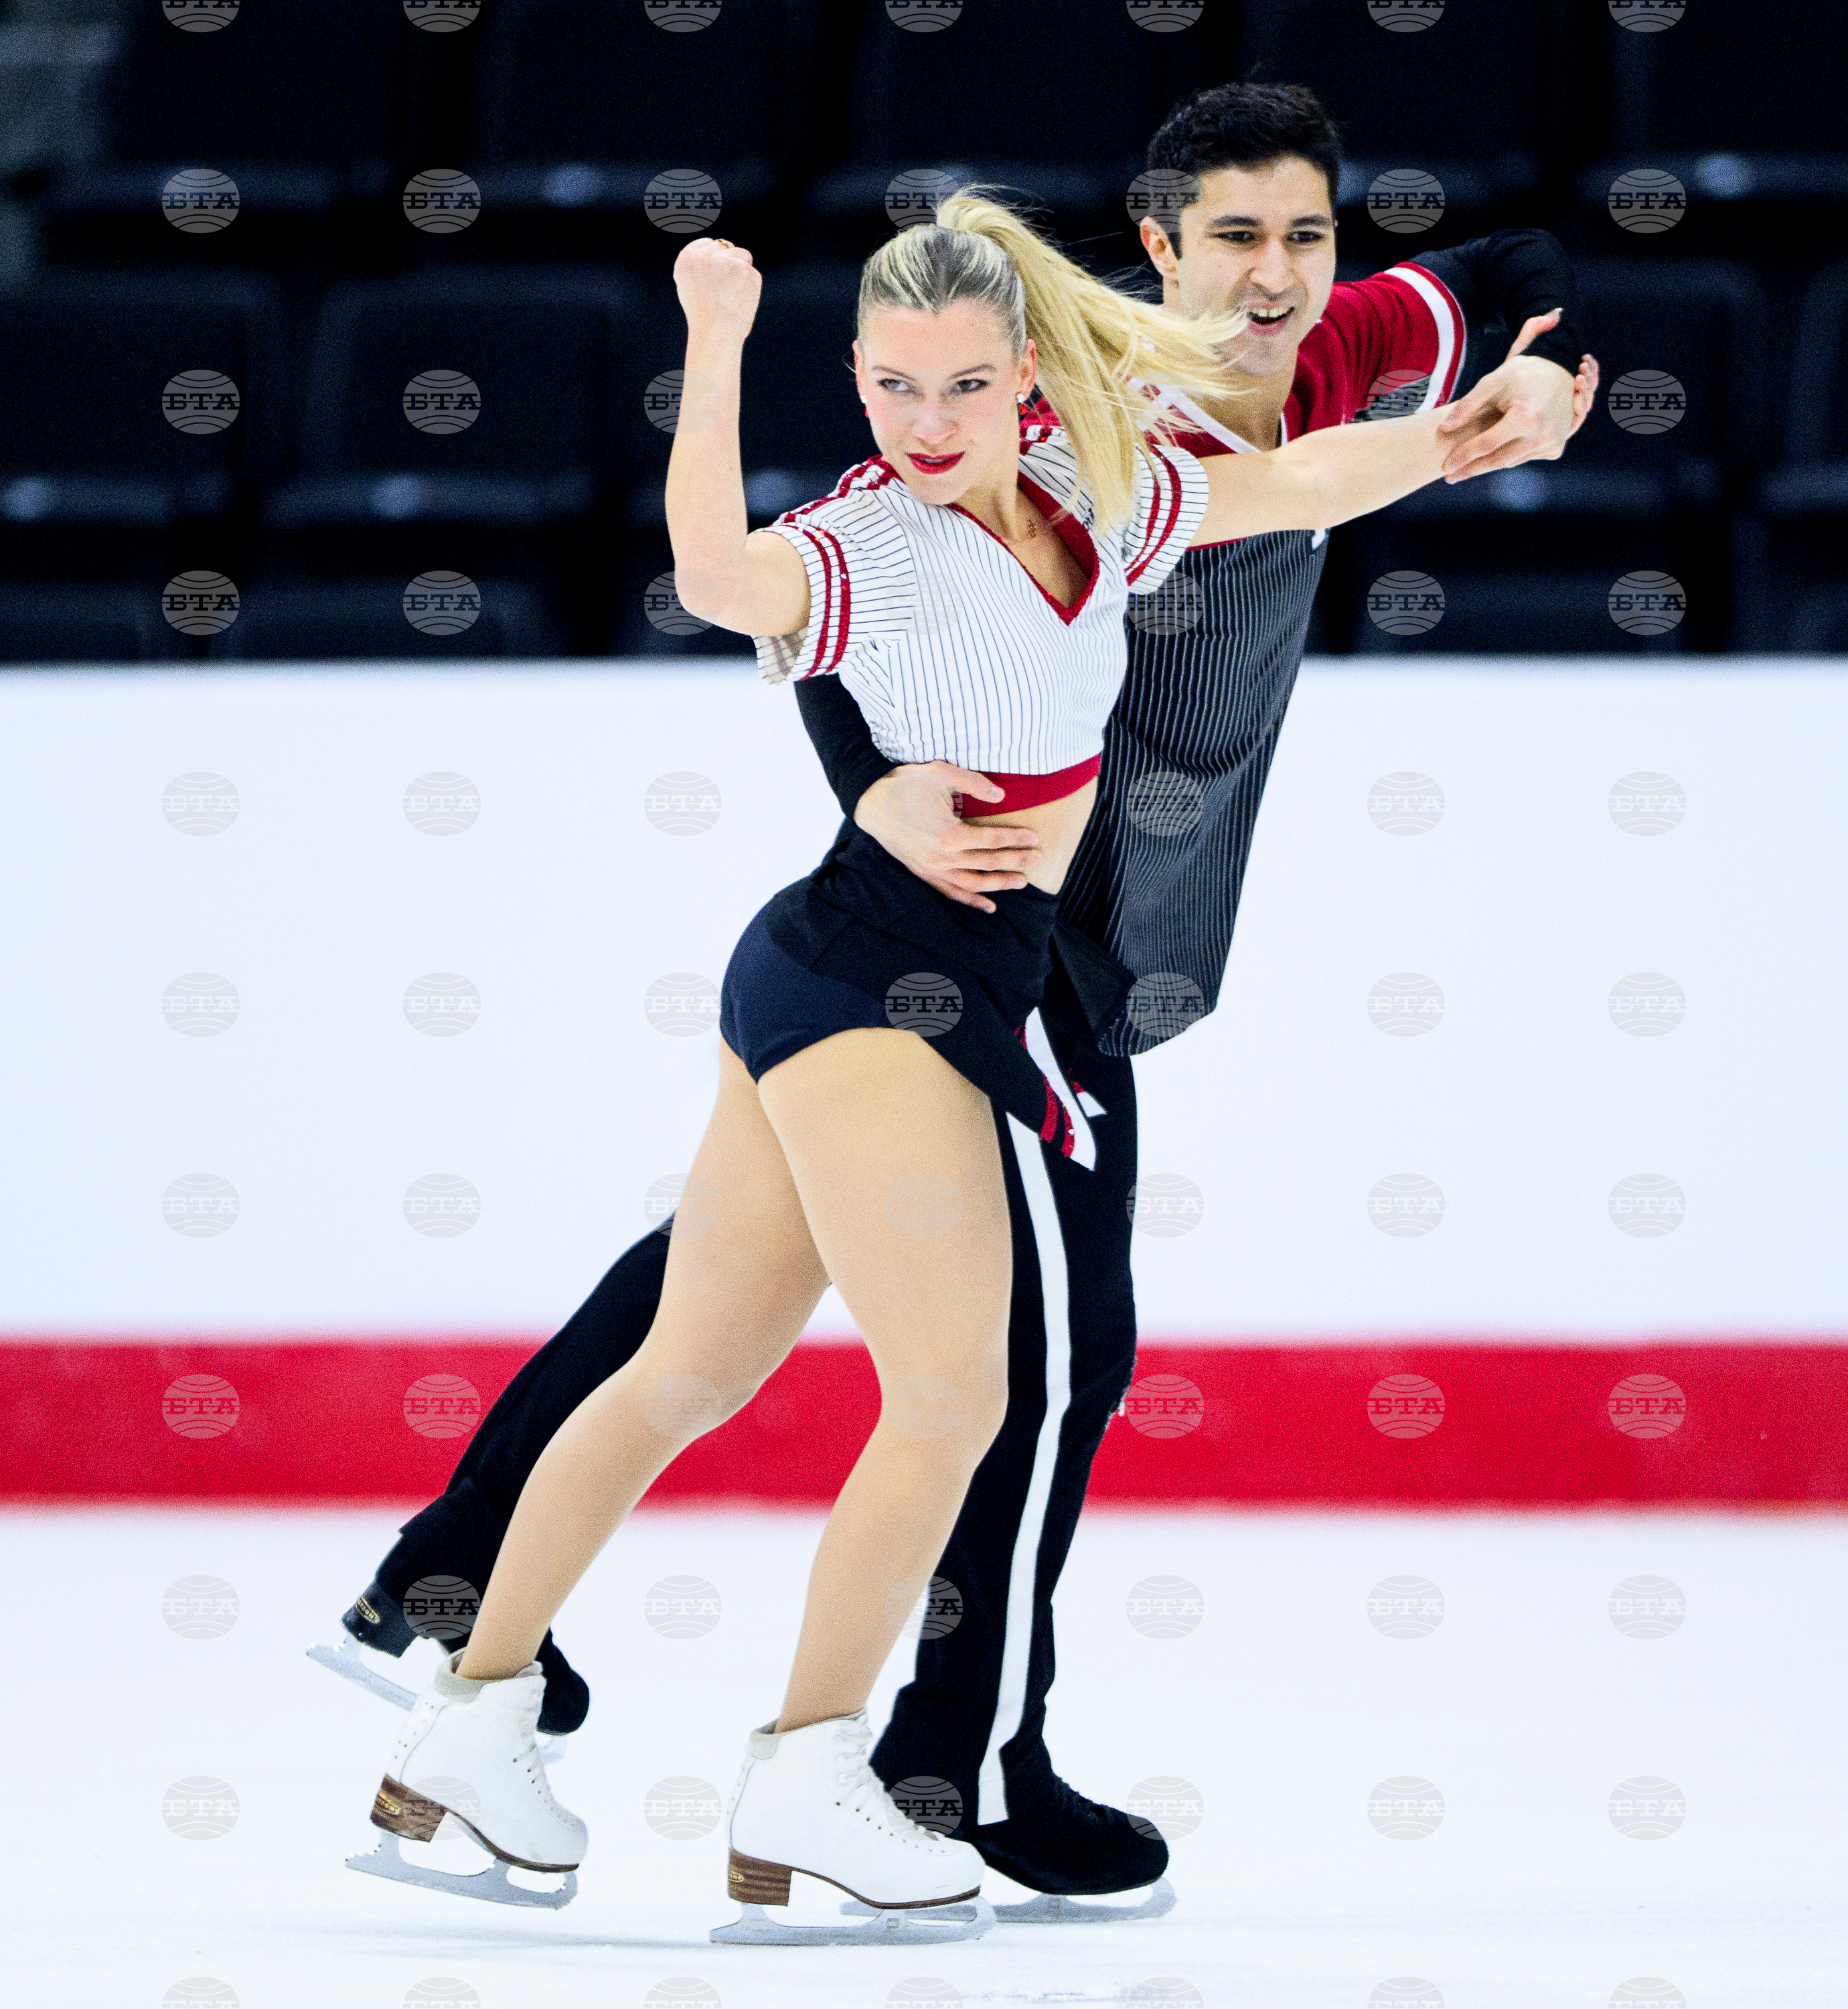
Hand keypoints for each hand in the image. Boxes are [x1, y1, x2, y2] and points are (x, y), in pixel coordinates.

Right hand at [673, 236, 760, 343]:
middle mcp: (704, 256)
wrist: (715, 333)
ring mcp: (725, 260)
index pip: (708, 244)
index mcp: (687, 259)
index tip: (719, 273)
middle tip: (727, 289)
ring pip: (742, 256)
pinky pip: (754, 274)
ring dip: (742, 273)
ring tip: (733, 296)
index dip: (717, 257)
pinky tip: (742, 300)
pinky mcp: (744, 269)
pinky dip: (752, 287)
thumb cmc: (704, 318)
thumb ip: (698, 267)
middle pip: (726, 247)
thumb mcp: (689, 287)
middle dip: (731, 263)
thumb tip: (715, 254)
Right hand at [853, 762, 1042, 913]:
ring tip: (1021, 882)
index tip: (1035, 837)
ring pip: (973, 884)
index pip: (992, 839)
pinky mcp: (923, 873)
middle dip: (1016, 861)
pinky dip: (971, 901)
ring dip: (999, 884)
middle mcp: (942, 857)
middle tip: (1039, 859)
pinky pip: (951, 892)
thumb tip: (1001, 796)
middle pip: (988, 863)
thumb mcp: (940, 773)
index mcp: (949, 834)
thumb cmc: (905, 785)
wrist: (871, 802)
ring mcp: (932, 869)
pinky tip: (989, 906)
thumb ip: (973, 783)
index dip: (1016, 838)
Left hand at [1435, 310, 1599, 479]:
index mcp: (1525, 417)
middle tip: (1449, 477)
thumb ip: (1468, 404)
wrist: (1560, 370)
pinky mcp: (1555, 448)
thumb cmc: (1522, 374)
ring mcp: (1551, 443)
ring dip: (1487, 464)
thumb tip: (1444, 428)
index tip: (1445, 467)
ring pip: (1510, 462)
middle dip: (1471, 470)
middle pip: (1497, 460)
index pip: (1486, 444)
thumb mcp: (1494, 380)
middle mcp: (1541, 434)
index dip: (1463, 456)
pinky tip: (1495, 453)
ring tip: (1467, 466)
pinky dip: (1508, 457)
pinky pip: (1524, 458)